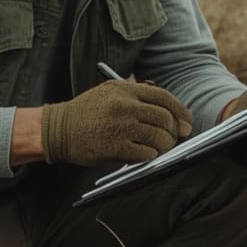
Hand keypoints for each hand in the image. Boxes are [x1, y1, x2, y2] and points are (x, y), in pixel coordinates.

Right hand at [41, 80, 193, 167]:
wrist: (59, 129)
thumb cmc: (87, 111)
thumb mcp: (110, 91)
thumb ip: (137, 95)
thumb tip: (167, 108)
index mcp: (126, 90)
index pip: (164, 97)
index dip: (180, 111)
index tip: (186, 121)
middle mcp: (125, 106)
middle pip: (165, 119)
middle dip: (174, 132)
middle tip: (174, 138)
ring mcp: (121, 127)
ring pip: (159, 138)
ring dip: (164, 146)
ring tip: (160, 148)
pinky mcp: (115, 147)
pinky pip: (146, 154)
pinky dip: (150, 156)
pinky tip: (145, 155)